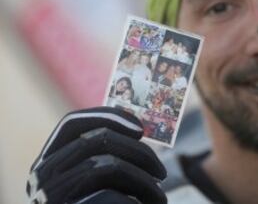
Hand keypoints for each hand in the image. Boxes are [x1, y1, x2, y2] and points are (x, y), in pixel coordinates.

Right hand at [27, 107, 166, 203]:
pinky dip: (135, 201)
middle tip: (161, 171)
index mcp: (48, 160)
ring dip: (144, 182)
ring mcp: (50, 195)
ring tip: (159, 197)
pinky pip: (110, 195)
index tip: (141, 128)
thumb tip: (135, 126)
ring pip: (109, 166)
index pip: (72, 123)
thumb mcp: (95, 180)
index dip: (107, 117)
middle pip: (98, 140)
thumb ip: (104, 155)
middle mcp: (42, 174)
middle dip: (139, 153)